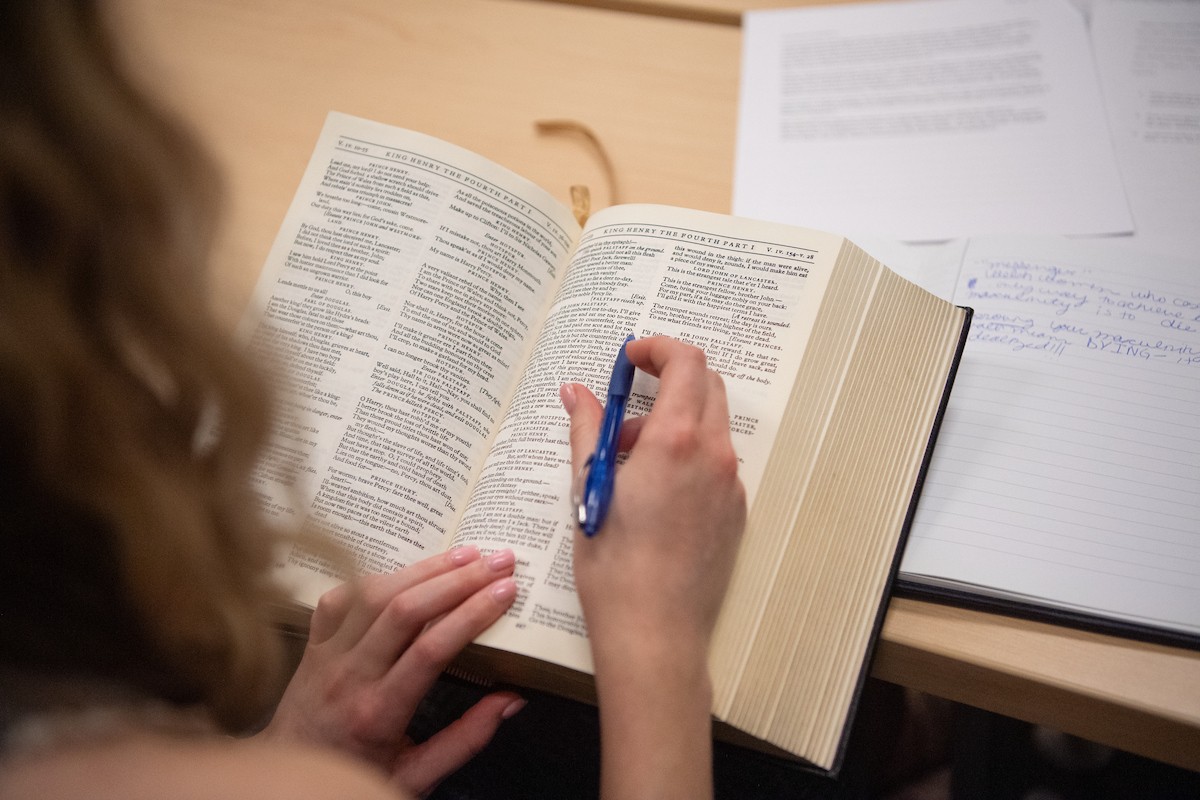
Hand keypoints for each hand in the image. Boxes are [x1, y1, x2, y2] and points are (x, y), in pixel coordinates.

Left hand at [258, 547, 524, 796]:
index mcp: (378, 713)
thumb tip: (512, 699)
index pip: (431, 649)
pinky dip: (378, 576)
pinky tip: (410, 570)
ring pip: (374, 593)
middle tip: (498, 561)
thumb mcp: (416, 776)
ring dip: (424, 568)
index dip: (472, 614)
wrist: (287, 781)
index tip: (506, 591)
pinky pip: (340, 595)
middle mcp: (348, 677)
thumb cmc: (355, 780)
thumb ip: (466, 740)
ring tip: (465, 554)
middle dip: (458, 579)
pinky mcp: (312, 643)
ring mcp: (325, 655)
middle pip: (404, 610)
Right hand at [562, 336, 745, 660]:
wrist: (654, 632)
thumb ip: (587, 431)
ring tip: (629, 456)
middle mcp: (714, 455)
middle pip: (706, 385)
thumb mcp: (589, 489)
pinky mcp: (735, 512)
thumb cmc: (614, 566)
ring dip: (676, 419)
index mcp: (677, 441)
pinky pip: (716, 462)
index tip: (630, 358)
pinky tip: (653, 490)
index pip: (685, 362)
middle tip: (627, 401)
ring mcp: (731, 484)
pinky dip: (688, 453)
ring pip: (712, 425)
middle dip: (668, 379)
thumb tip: (576, 393)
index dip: (657, 349)